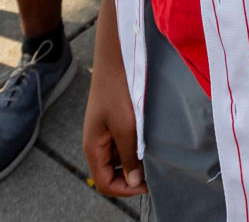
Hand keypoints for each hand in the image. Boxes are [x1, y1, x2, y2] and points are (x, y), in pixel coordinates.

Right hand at [81, 65, 145, 196]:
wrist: (116, 59)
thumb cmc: (117, 90)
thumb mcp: (125, 126)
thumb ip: (129, 155)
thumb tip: (133, 182)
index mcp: (93, 147)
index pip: (104, 183)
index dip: (125, 189)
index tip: (148, 184)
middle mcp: (98, 143)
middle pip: (112, 173)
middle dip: (132, 176)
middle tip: (155, 170)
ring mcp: (106, 133)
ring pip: (121, 159)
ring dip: (137, 160)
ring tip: (155, 154)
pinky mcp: (115, 123)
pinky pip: (125, 144)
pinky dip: (137, 147)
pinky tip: (151, 139)